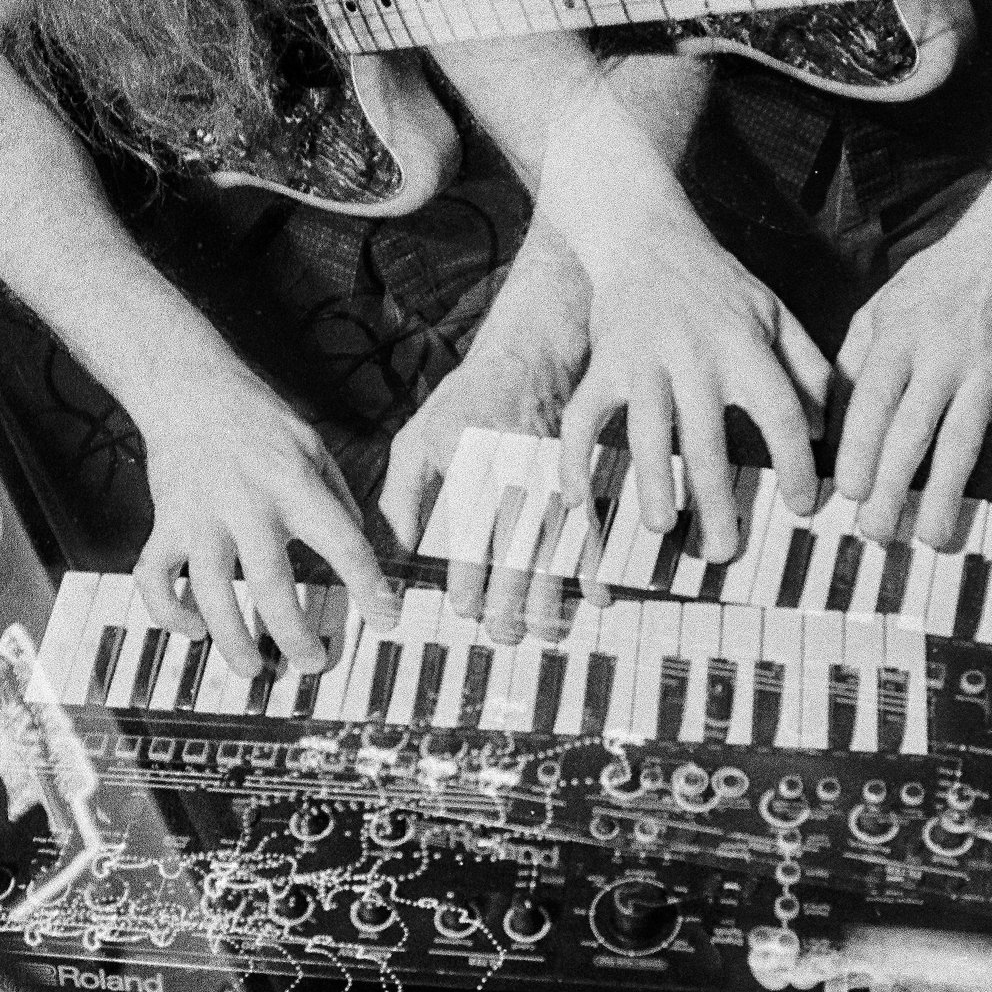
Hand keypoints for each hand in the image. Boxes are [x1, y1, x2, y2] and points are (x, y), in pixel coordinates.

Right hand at [132, 363, 395, 678]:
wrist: (188, 387)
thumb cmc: (259, 421)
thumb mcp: (313, 446)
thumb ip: (338, 499)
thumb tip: (361, 551)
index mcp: (293, 483)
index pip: (342, 543)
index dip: (369, 587)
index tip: (387, 620)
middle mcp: (246, 503)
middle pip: (270, 586)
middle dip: (294, 636)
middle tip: (314, 663)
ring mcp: (199, 517)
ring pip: (209, 595)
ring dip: (232, 642)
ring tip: (255, 669)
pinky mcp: (165, 523)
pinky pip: (155, 580)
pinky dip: (169, 613)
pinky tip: (195, 629)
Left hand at [383, 218, 607, 643]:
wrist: (534, 354)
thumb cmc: (467, 403)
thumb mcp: (417, 439)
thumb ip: (401, 498)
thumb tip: (396, 554)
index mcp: (473, 469)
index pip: (471, 538)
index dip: (469, 582)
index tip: (464, 611)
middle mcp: (518, 477)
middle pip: (517, 555)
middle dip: (512, 605)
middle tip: (502, 637)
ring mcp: (556, 480)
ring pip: (557, 551)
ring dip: (553, 599)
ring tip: (544, 634)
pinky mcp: (582, 480)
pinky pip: (592, 532)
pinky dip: (595, 569)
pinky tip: (594, 599)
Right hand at [557, 219, 829, 565]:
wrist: (647, 235)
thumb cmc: (719, 284)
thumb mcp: (775, 313)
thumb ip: (806, 368)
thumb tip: (822, 432)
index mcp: (744, 346)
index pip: (778, 412)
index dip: (795, 463)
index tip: (803, 507)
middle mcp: (693, 356)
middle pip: (706, 439)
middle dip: (716, 501)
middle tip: (724, 551)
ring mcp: (642, 362)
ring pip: (645, 434)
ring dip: (651, 485)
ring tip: (663, 528)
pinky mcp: (602, 364)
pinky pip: (582, 419)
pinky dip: (573, 460)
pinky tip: (578, 501)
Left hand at [834, 199, 991, 545]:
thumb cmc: (937, 280)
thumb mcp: (880, 307)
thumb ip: (852, 362)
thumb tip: (826, 422)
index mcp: (898, 336)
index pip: (872, 400)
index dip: (859, 448)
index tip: (845, 491)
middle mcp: (941, 355)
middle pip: (913, 430)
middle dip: (893, 486)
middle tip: (876, 532)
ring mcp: (986, 370)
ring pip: (964, 441)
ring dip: (948, 494)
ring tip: (932, 539)